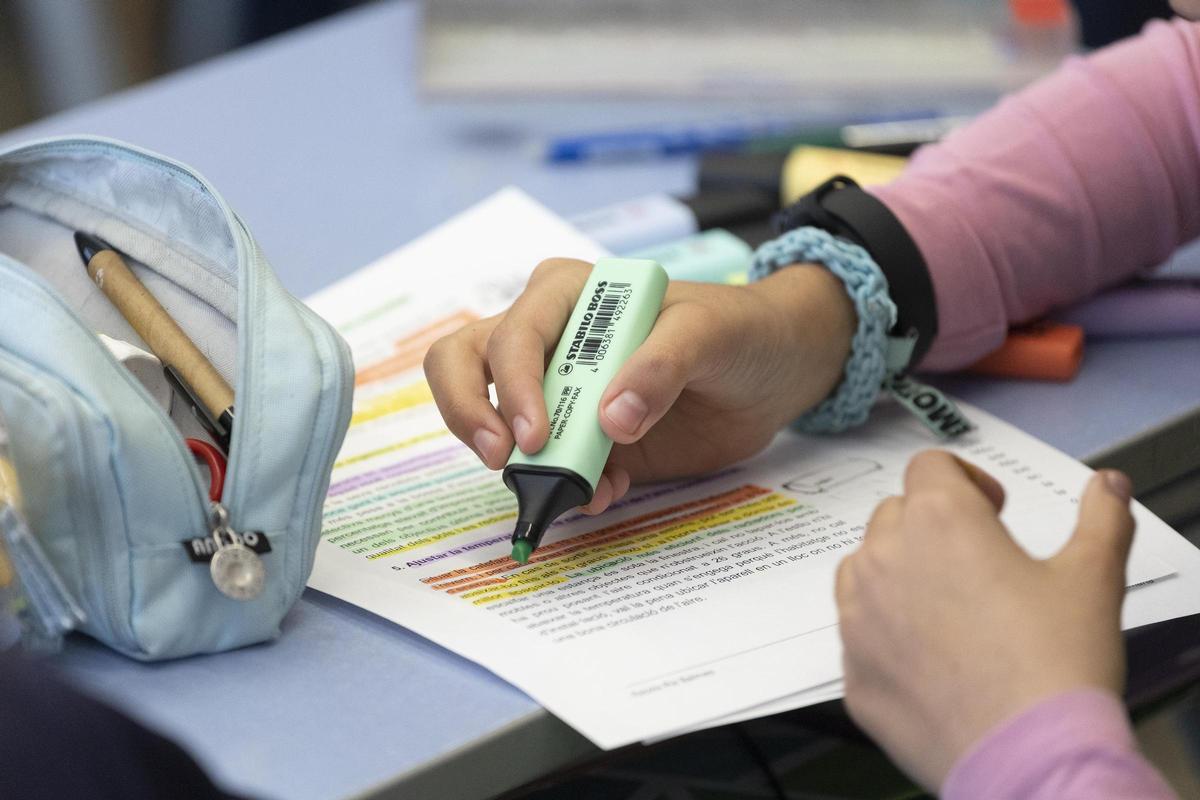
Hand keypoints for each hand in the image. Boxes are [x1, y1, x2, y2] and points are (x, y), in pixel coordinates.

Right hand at [424, 258, 855, 512]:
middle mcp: (549, 338)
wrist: (776, 371)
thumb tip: (610, 420)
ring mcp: (560, 391)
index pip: (512, 333)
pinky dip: (564, 489)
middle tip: (504, 461)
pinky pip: (547, 468)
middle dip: (472, 414)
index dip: (511, 385)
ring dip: (522, 465)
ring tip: (580, 491)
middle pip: (465, 364)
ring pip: (493, 420)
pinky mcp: (582, 439)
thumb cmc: (739, 328)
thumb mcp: (710, 333)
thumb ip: (661, 366)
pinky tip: (608, 493)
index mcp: (570, 294)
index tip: (536, 436)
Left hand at [835, 450, 1134, 789]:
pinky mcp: (851, 669)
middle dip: (932, 527)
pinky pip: (860, 634)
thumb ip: (1100, 518)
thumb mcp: (1093, 577)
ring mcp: (858, 615)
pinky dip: (886, 635)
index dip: (965, 480)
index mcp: (938, 520)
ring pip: (864, 570)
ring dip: (898, 575)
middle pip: (894, 515)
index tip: (992, 511)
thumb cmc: (1056, 663)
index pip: (929, 466)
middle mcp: (884, 557)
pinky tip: (933, 661)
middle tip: (979, 566)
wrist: (1028, 756)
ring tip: (951, 611)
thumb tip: (1104, 486)